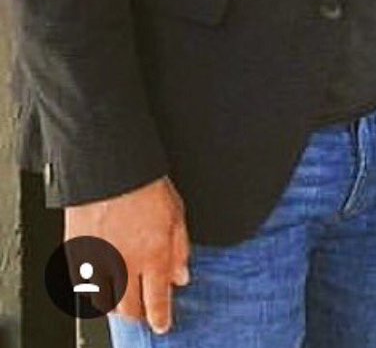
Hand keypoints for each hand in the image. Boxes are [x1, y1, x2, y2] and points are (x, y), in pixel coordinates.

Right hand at [65, 176, 190, 332]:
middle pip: (129, 309)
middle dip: (138, 315)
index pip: (157, 300)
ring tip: (125, 296)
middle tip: (144, 311)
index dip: (160, 317)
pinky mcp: (76, 258)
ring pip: (105, 302)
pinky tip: (105, 279)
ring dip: (117, 304)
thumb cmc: (144, 184)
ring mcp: (97, 263)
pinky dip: (95, 288)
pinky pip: (85, 286)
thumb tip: (181, 276)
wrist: (108, 169)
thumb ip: (179, 249)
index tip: (162, 325)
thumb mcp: (176, 214)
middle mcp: (124, 265)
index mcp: (152, 254)